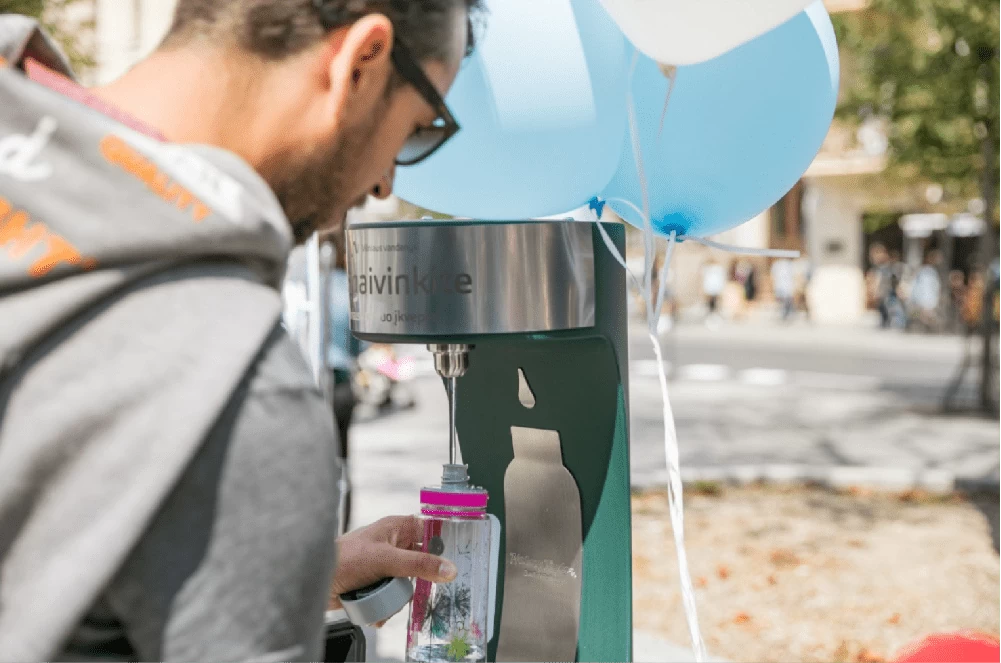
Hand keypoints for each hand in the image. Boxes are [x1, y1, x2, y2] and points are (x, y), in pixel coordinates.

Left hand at [328, 516, 456, 618]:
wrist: (314, 582)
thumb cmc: (346, 560)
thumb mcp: (387, 560)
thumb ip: (419, 564)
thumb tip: (450, 569)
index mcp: (396, 528)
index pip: (429, 531)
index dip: (442, 545)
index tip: (451, 562)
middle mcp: (392, 544)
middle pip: (421, 563)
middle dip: (417, 582)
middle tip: (410, 590)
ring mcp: (384, 565)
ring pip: (407, 583)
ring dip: (399, 599)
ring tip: (386, 604)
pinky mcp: (375, 582)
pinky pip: (392, 595)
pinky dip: (388, 606)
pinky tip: (379, 613)